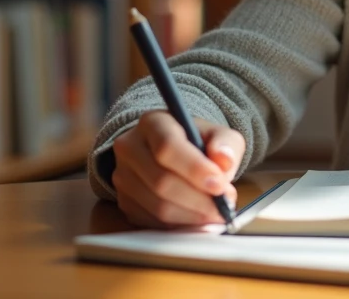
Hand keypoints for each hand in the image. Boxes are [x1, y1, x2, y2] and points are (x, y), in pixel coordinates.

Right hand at [110, 110, 243, 227]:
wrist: (173, 154)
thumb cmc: (197, 142)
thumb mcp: (218, 134)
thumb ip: (226, 144)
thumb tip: (224, 160)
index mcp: (153, 123)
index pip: (168, 147)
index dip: (195, 169)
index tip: (220, 186)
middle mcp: (130, 147)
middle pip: (161, 181)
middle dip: (198, 199)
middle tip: (224, 206)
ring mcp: (123, 176)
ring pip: (157, 206)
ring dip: (192, 216)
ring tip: (216, 214)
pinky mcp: (124, 201)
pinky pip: (152, 222)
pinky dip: (180, 226)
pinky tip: (198, 220)